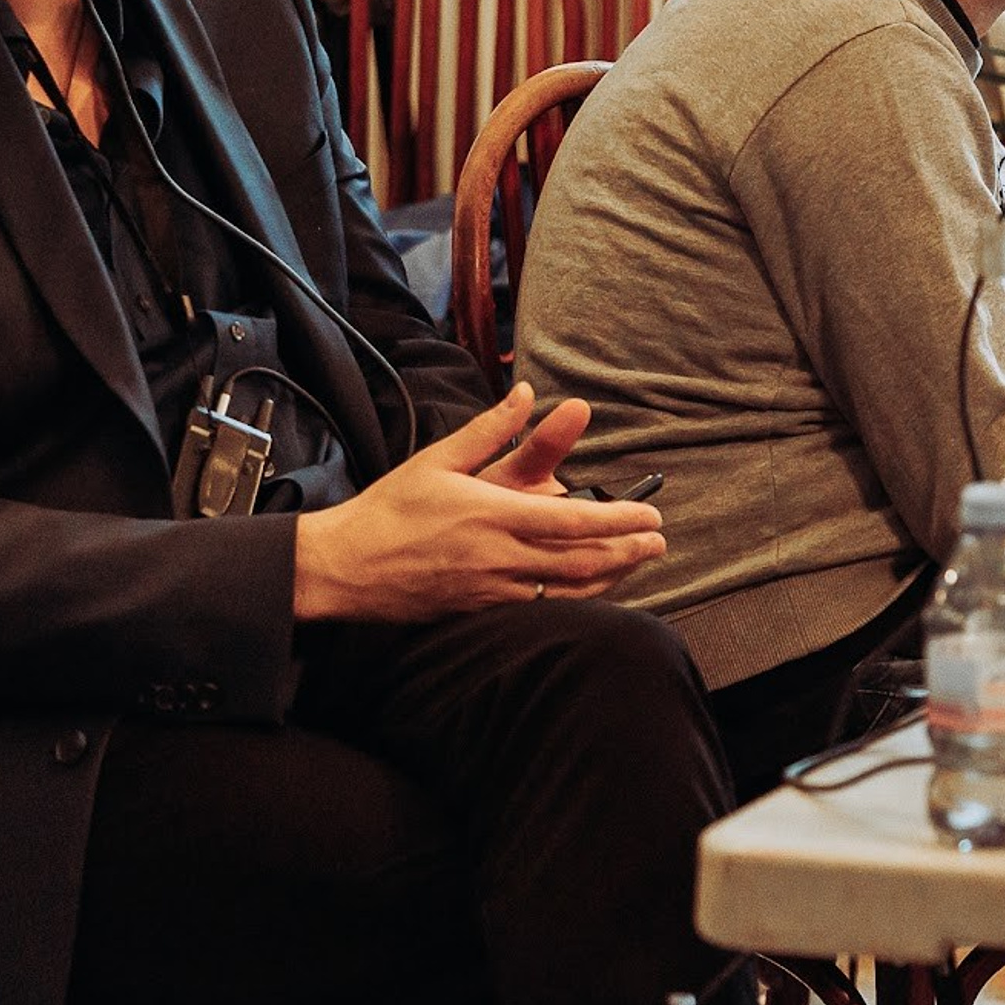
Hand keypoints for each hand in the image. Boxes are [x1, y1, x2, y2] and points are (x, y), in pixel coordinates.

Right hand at [292, 383, 663, 621]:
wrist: (345, 567)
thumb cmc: (390, 510)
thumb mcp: (438, 459)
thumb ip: (489, 429)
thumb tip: (526, 393)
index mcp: (493, 514)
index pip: (573, 520)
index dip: (619, 521)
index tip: (650, 517)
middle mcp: (498, 556)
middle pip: (582, 561)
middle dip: (628, 552)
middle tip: (658, 541)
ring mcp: (491, 589)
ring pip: (567, 590)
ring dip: (610, 577)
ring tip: (637, 562)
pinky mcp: (480, 610)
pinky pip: (540, 607)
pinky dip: (574, 597)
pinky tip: (589, 586)